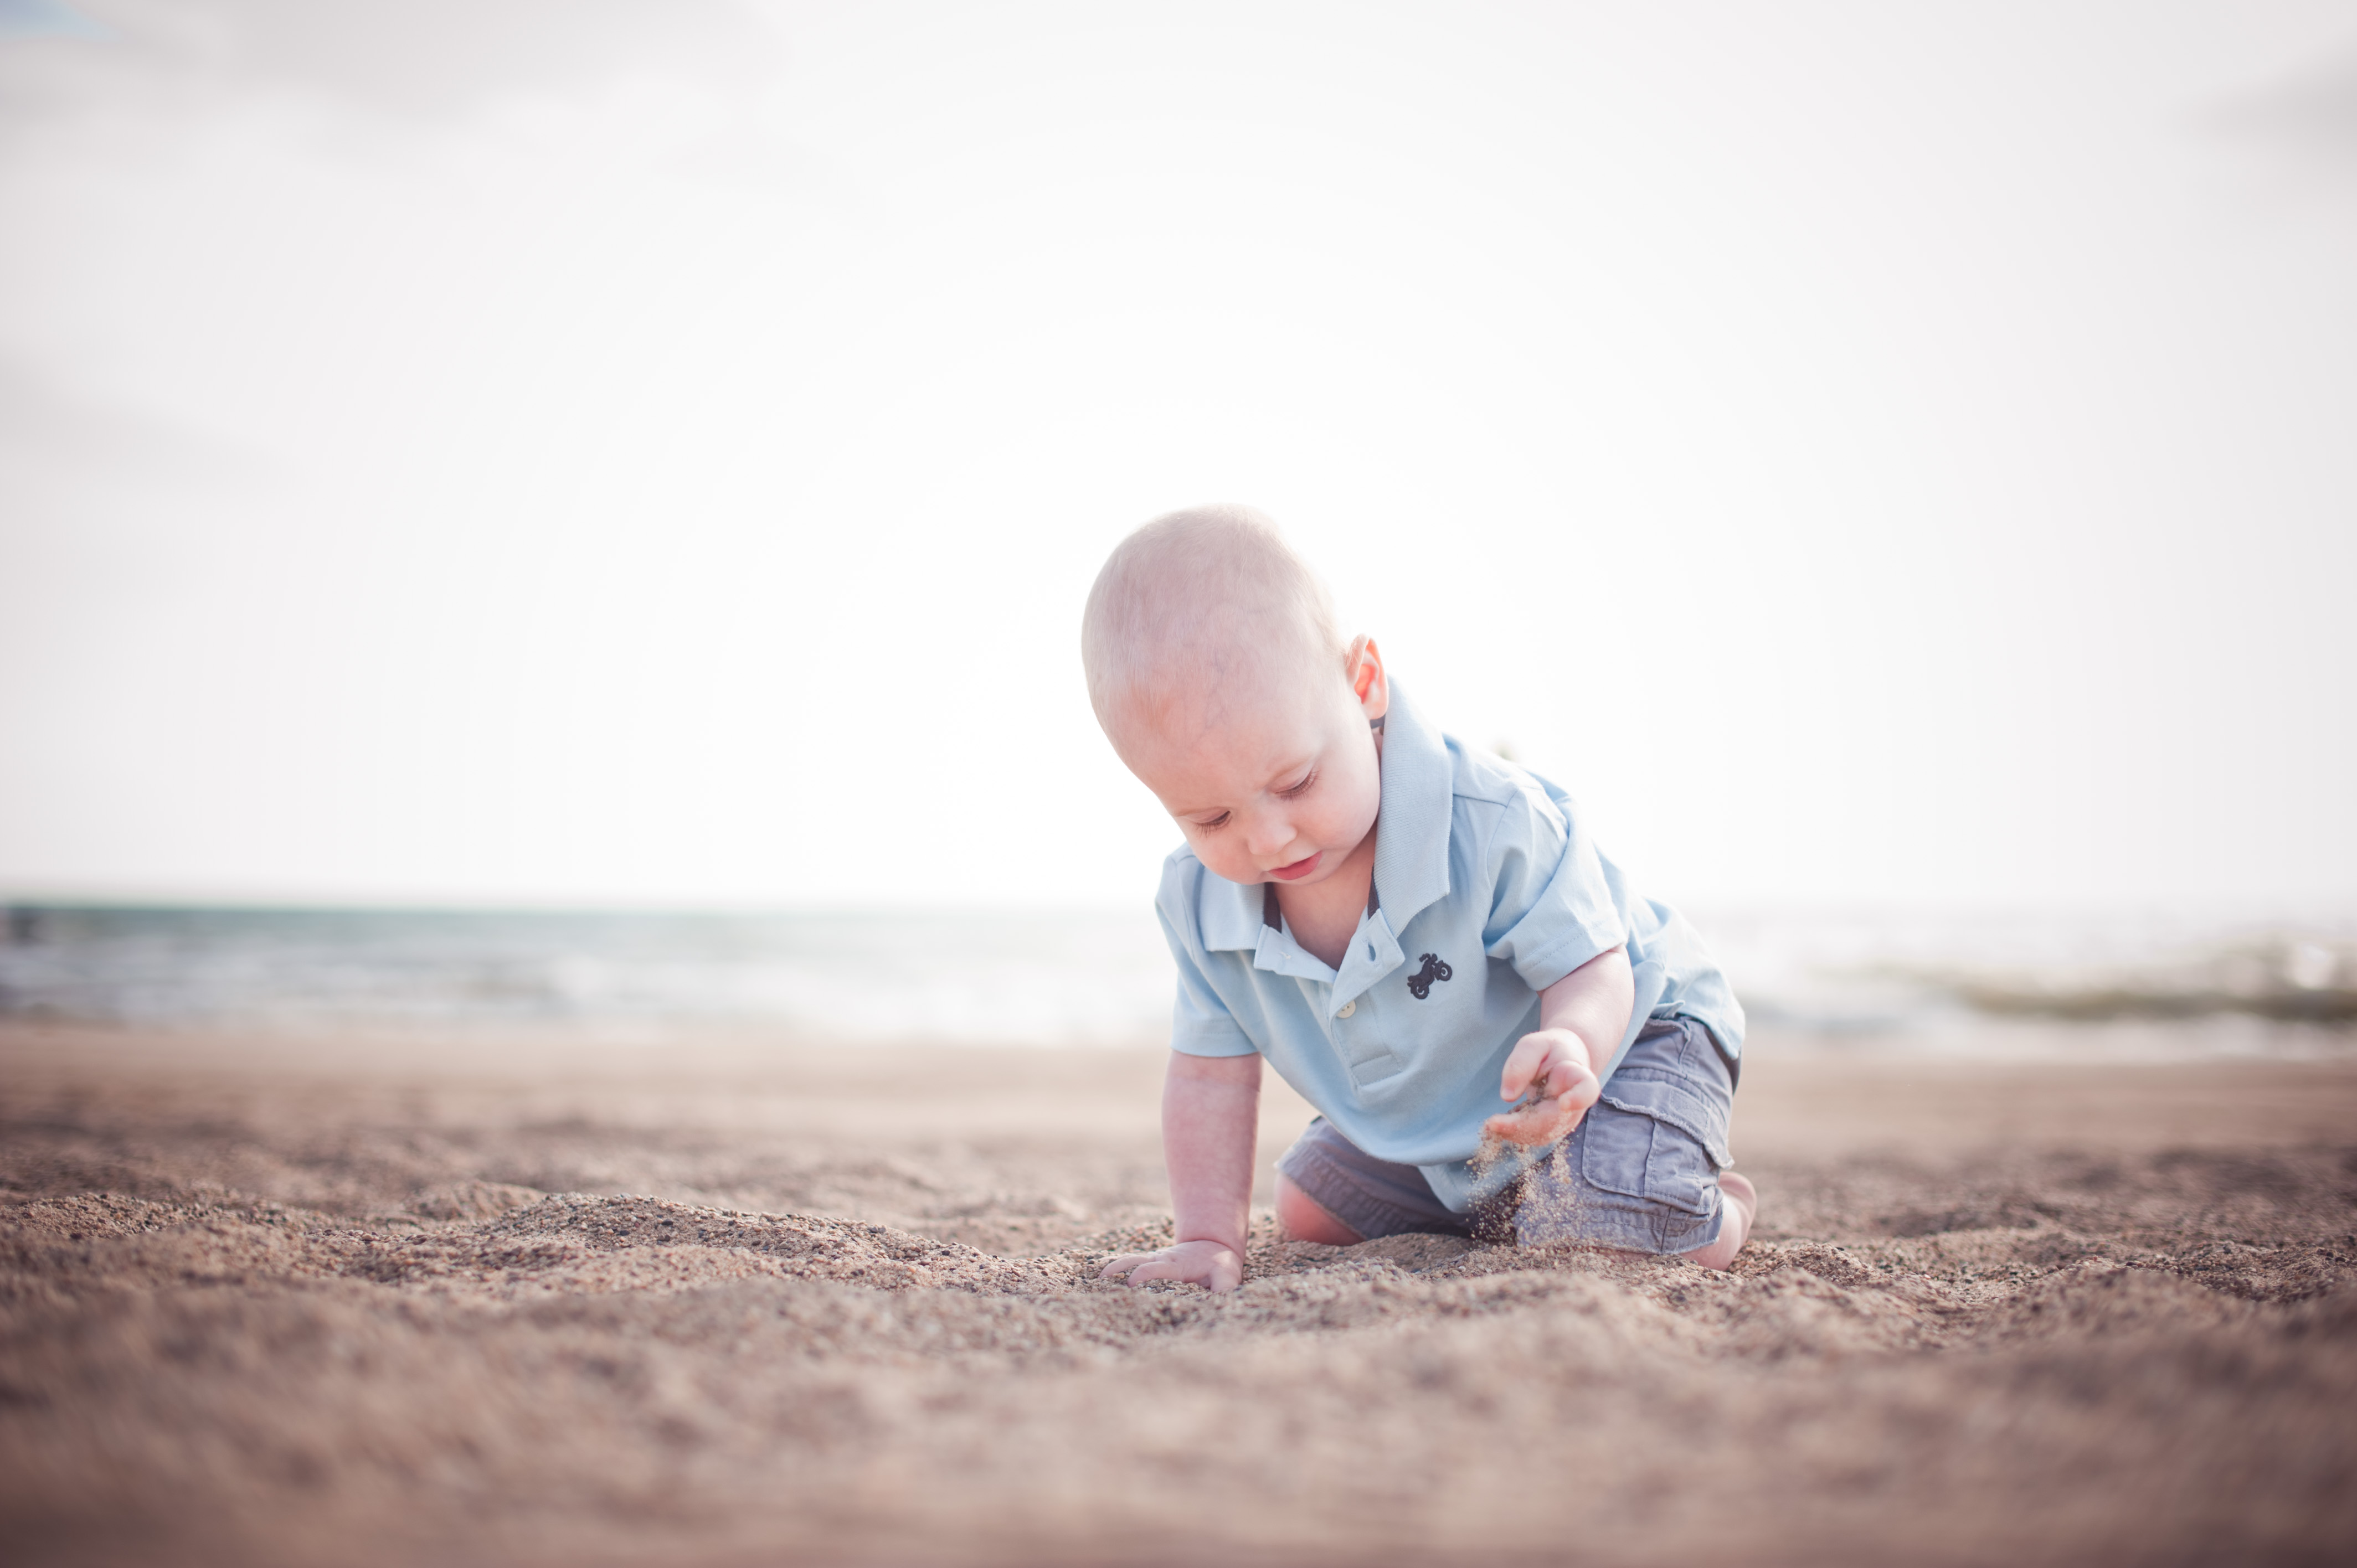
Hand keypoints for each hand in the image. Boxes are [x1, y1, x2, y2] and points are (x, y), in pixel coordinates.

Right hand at [1098, 1238, 1244, 1291]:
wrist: (1213, 1246)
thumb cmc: (1219, 1264)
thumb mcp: (1227, 1275)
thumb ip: (1223, 1288)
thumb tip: (1222, 1302)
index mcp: (1177, 1264)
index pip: (1157, 1267)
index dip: (1145, 1273)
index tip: (1132, 1282)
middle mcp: (1161, 1260)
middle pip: (1136, 1260)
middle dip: (1120, 1268)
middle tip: (1102, 1280)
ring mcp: (1153, 1261)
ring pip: (1129, 1260)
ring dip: (1114, 1267)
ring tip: (1097, 1278)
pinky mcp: (1149, 1265)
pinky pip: (1129, 1264)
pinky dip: (1114, 1268)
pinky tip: (1098, 1279)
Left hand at [1482, 1026, 1600, 1146]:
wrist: (1562, 1061)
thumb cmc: (1549, 1050)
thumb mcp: (1533, 1045)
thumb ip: (1521, 1064)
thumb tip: (1507, 1096)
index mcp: (1578, 1076)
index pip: (1587, 1089)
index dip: (1579, 1098)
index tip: (1564, 1103)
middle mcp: (1576, 1103)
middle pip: (1555, 1120)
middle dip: (1523, 1125)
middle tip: (1491, 1124)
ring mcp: (1565, 1119)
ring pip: (1543, 1134)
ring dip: (1515, 1133)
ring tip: (1489, 1126)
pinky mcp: (1552, 1128)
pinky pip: (1534, 1136)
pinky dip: (1513, 1134)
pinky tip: (1497, 1126)